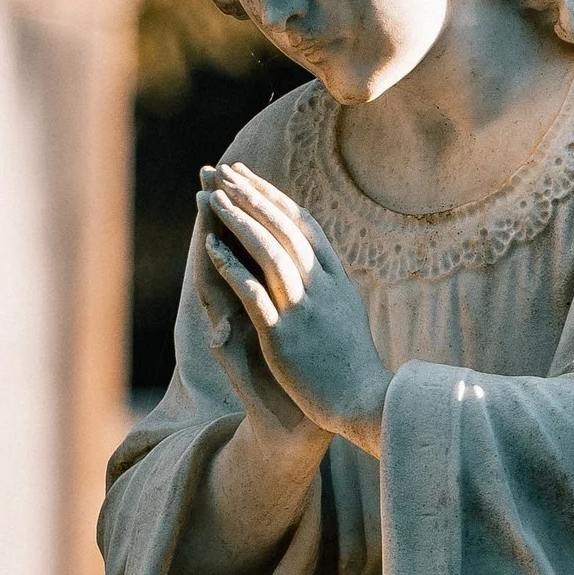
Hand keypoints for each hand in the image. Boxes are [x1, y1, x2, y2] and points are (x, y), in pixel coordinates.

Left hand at [198, 163, 391, 451]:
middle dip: (252, 196)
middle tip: (224, 171)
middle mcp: (321, 285)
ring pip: (268, 251)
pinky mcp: (284, 334)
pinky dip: (231, 266)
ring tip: (213, 197)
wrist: (363, 403)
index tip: (250, 178)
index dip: (274, 198)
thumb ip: (331, 285)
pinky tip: (210, 248)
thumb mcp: (347, 313)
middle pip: (283, 228)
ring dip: (239, 220)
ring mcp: (303, 308)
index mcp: (335, 279)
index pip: (303, 225)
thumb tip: (320, 261)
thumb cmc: (351, 364)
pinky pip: (253, 292)